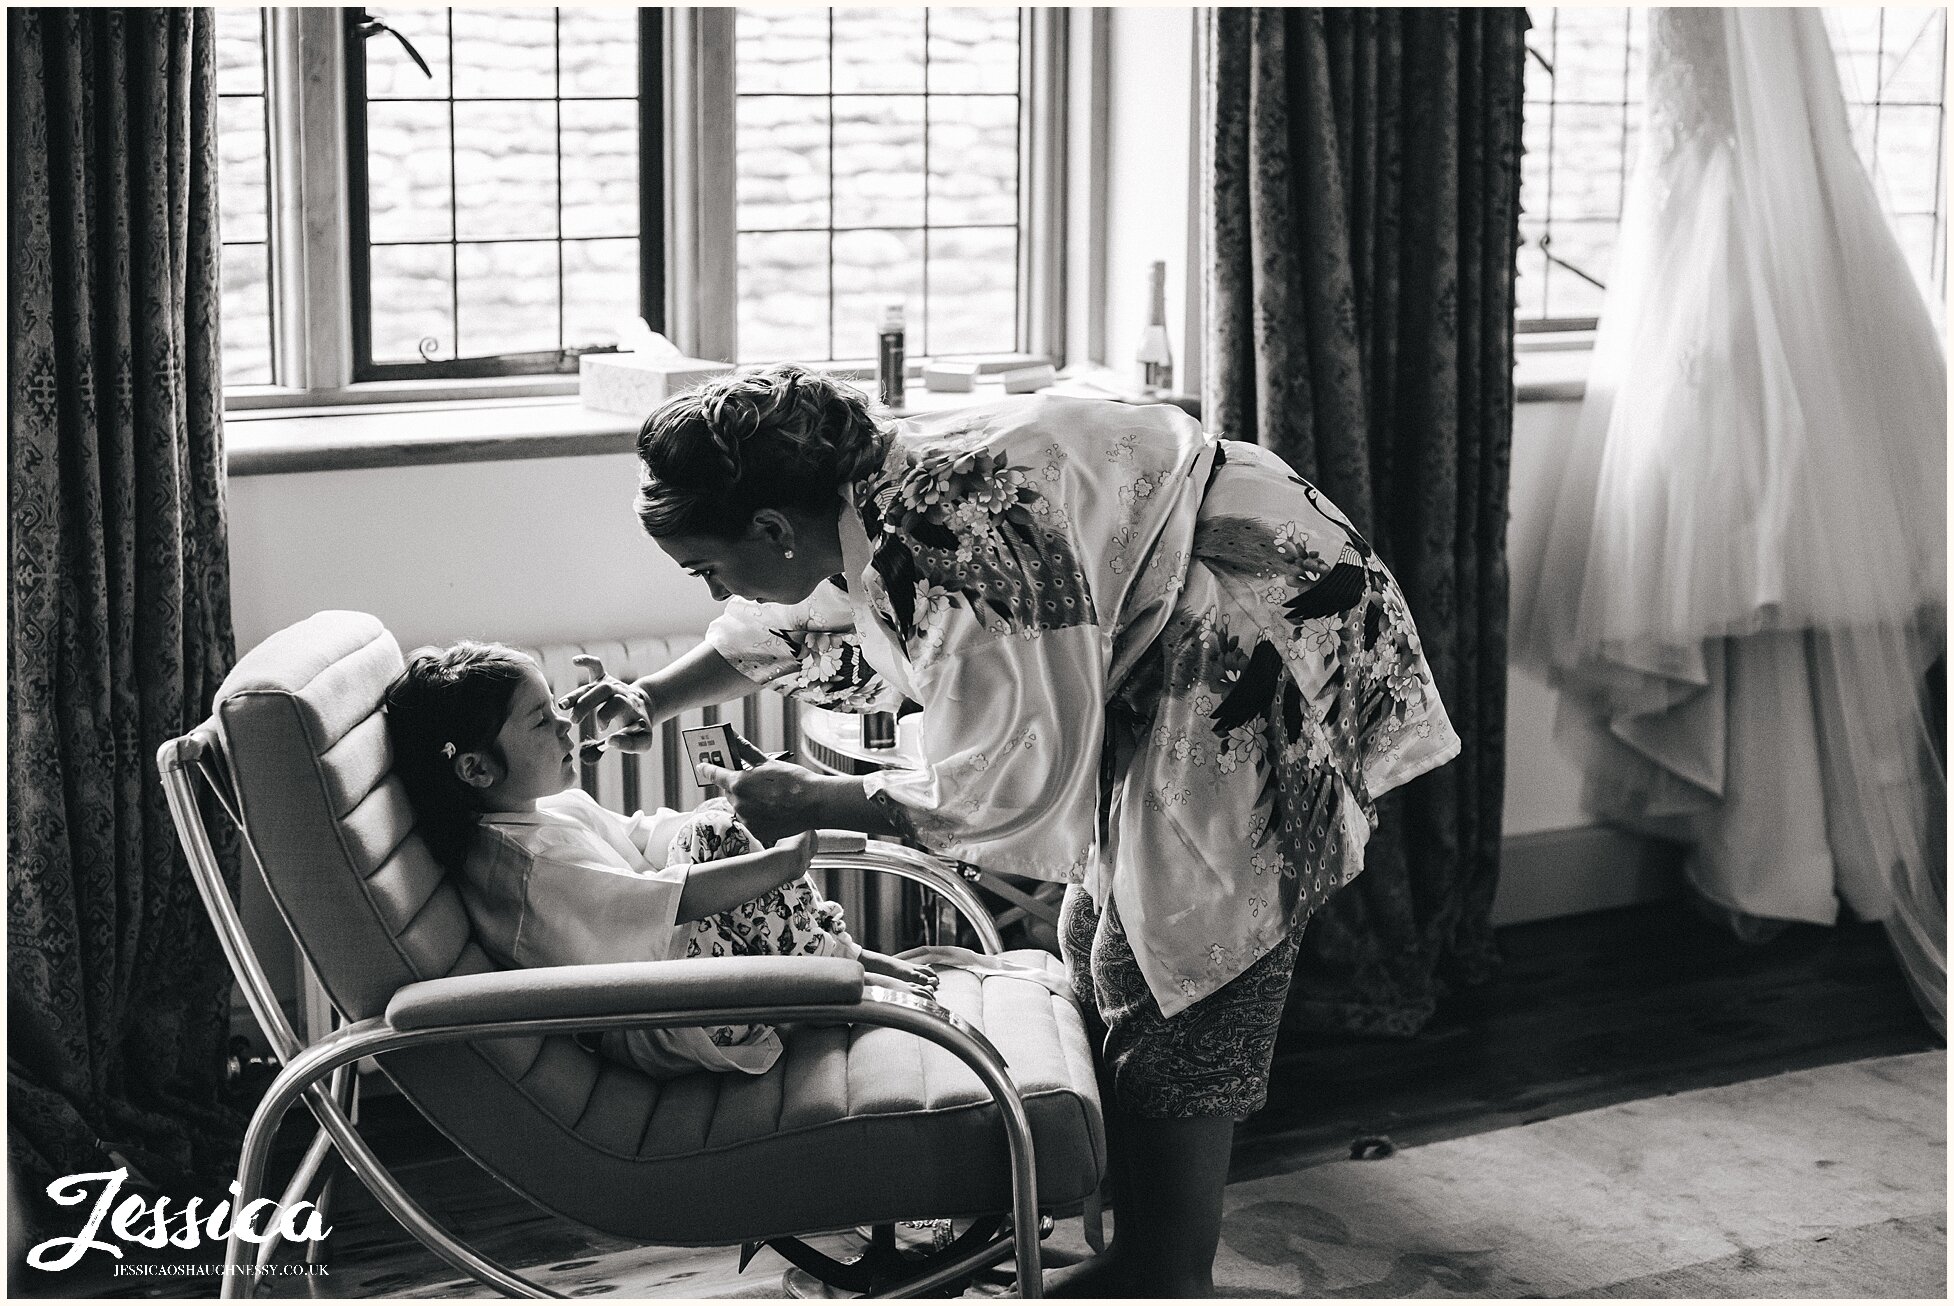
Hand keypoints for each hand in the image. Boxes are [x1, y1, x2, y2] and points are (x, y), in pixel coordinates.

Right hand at [559, 655, 658, 754]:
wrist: (643, 707)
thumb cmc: (639, 728)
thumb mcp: (643, 741)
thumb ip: (629, 744)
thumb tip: (610, 742)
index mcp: (630, 706)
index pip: (618, 705)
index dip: (606, 716)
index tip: (603, 734)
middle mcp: (620, 692)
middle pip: (603, 691)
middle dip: (586, 704)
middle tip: (574, 721)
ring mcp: (611, 685)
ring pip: (593, 685)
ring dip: (576, 694)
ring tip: (562, 705)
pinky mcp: (604, 679)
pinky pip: (596, 667)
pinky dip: (587, 661)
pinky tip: (575, 661)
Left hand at [696, 752, 824, 845]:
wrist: (813, 804)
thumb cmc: (793, 780)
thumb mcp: (768, 762)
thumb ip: (745, 751)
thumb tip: (731, 736)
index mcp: (738, 783)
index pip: (715, 774)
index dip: (707, 768)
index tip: (701, 766)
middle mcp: (738, 803)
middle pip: (729, 792)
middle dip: (737, 785)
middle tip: (753, 781)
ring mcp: (746, 819)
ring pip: (739, 807)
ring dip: (747, 801)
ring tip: (768, 796)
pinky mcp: (756, 832)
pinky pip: (749, 821)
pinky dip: (756, 815)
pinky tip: (772, 810)